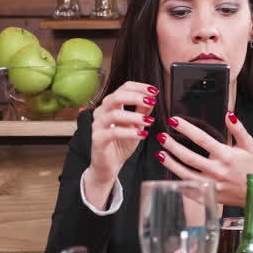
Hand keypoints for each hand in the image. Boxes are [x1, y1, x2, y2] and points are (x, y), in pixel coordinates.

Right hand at [83, 82, 157, 204]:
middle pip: (116, 96)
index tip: (154, 91)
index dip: (139, 87)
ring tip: (149, 121)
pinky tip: (142, 135)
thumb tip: (152, 97)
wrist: (109, 165)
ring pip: (114, 114)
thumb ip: (142, 111)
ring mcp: (98, 126)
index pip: (123, 88)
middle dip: (136, 97)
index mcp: (110, 106)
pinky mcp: (97, 139)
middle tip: (151, 101)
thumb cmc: (121, 144)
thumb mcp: (136, 125)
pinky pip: (113, 133)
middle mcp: (101, 112)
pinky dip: (130, 133)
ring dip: (134, 116)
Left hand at [157, 111, 252, 207]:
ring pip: (185, 174)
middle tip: (162, 136)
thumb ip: (238, 129)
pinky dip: (178, 182)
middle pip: (189, 157)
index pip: (202, 139)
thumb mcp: (250, 146)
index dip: (186, 129)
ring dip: (170, 163)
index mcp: (226, 156)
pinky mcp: (210, 196)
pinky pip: (190, 190)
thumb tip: (228, 114)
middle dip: (172, 145)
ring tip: (160, 153)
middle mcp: (217, 171)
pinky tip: (170, 173)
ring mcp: (212, 185)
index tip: (174, 121)